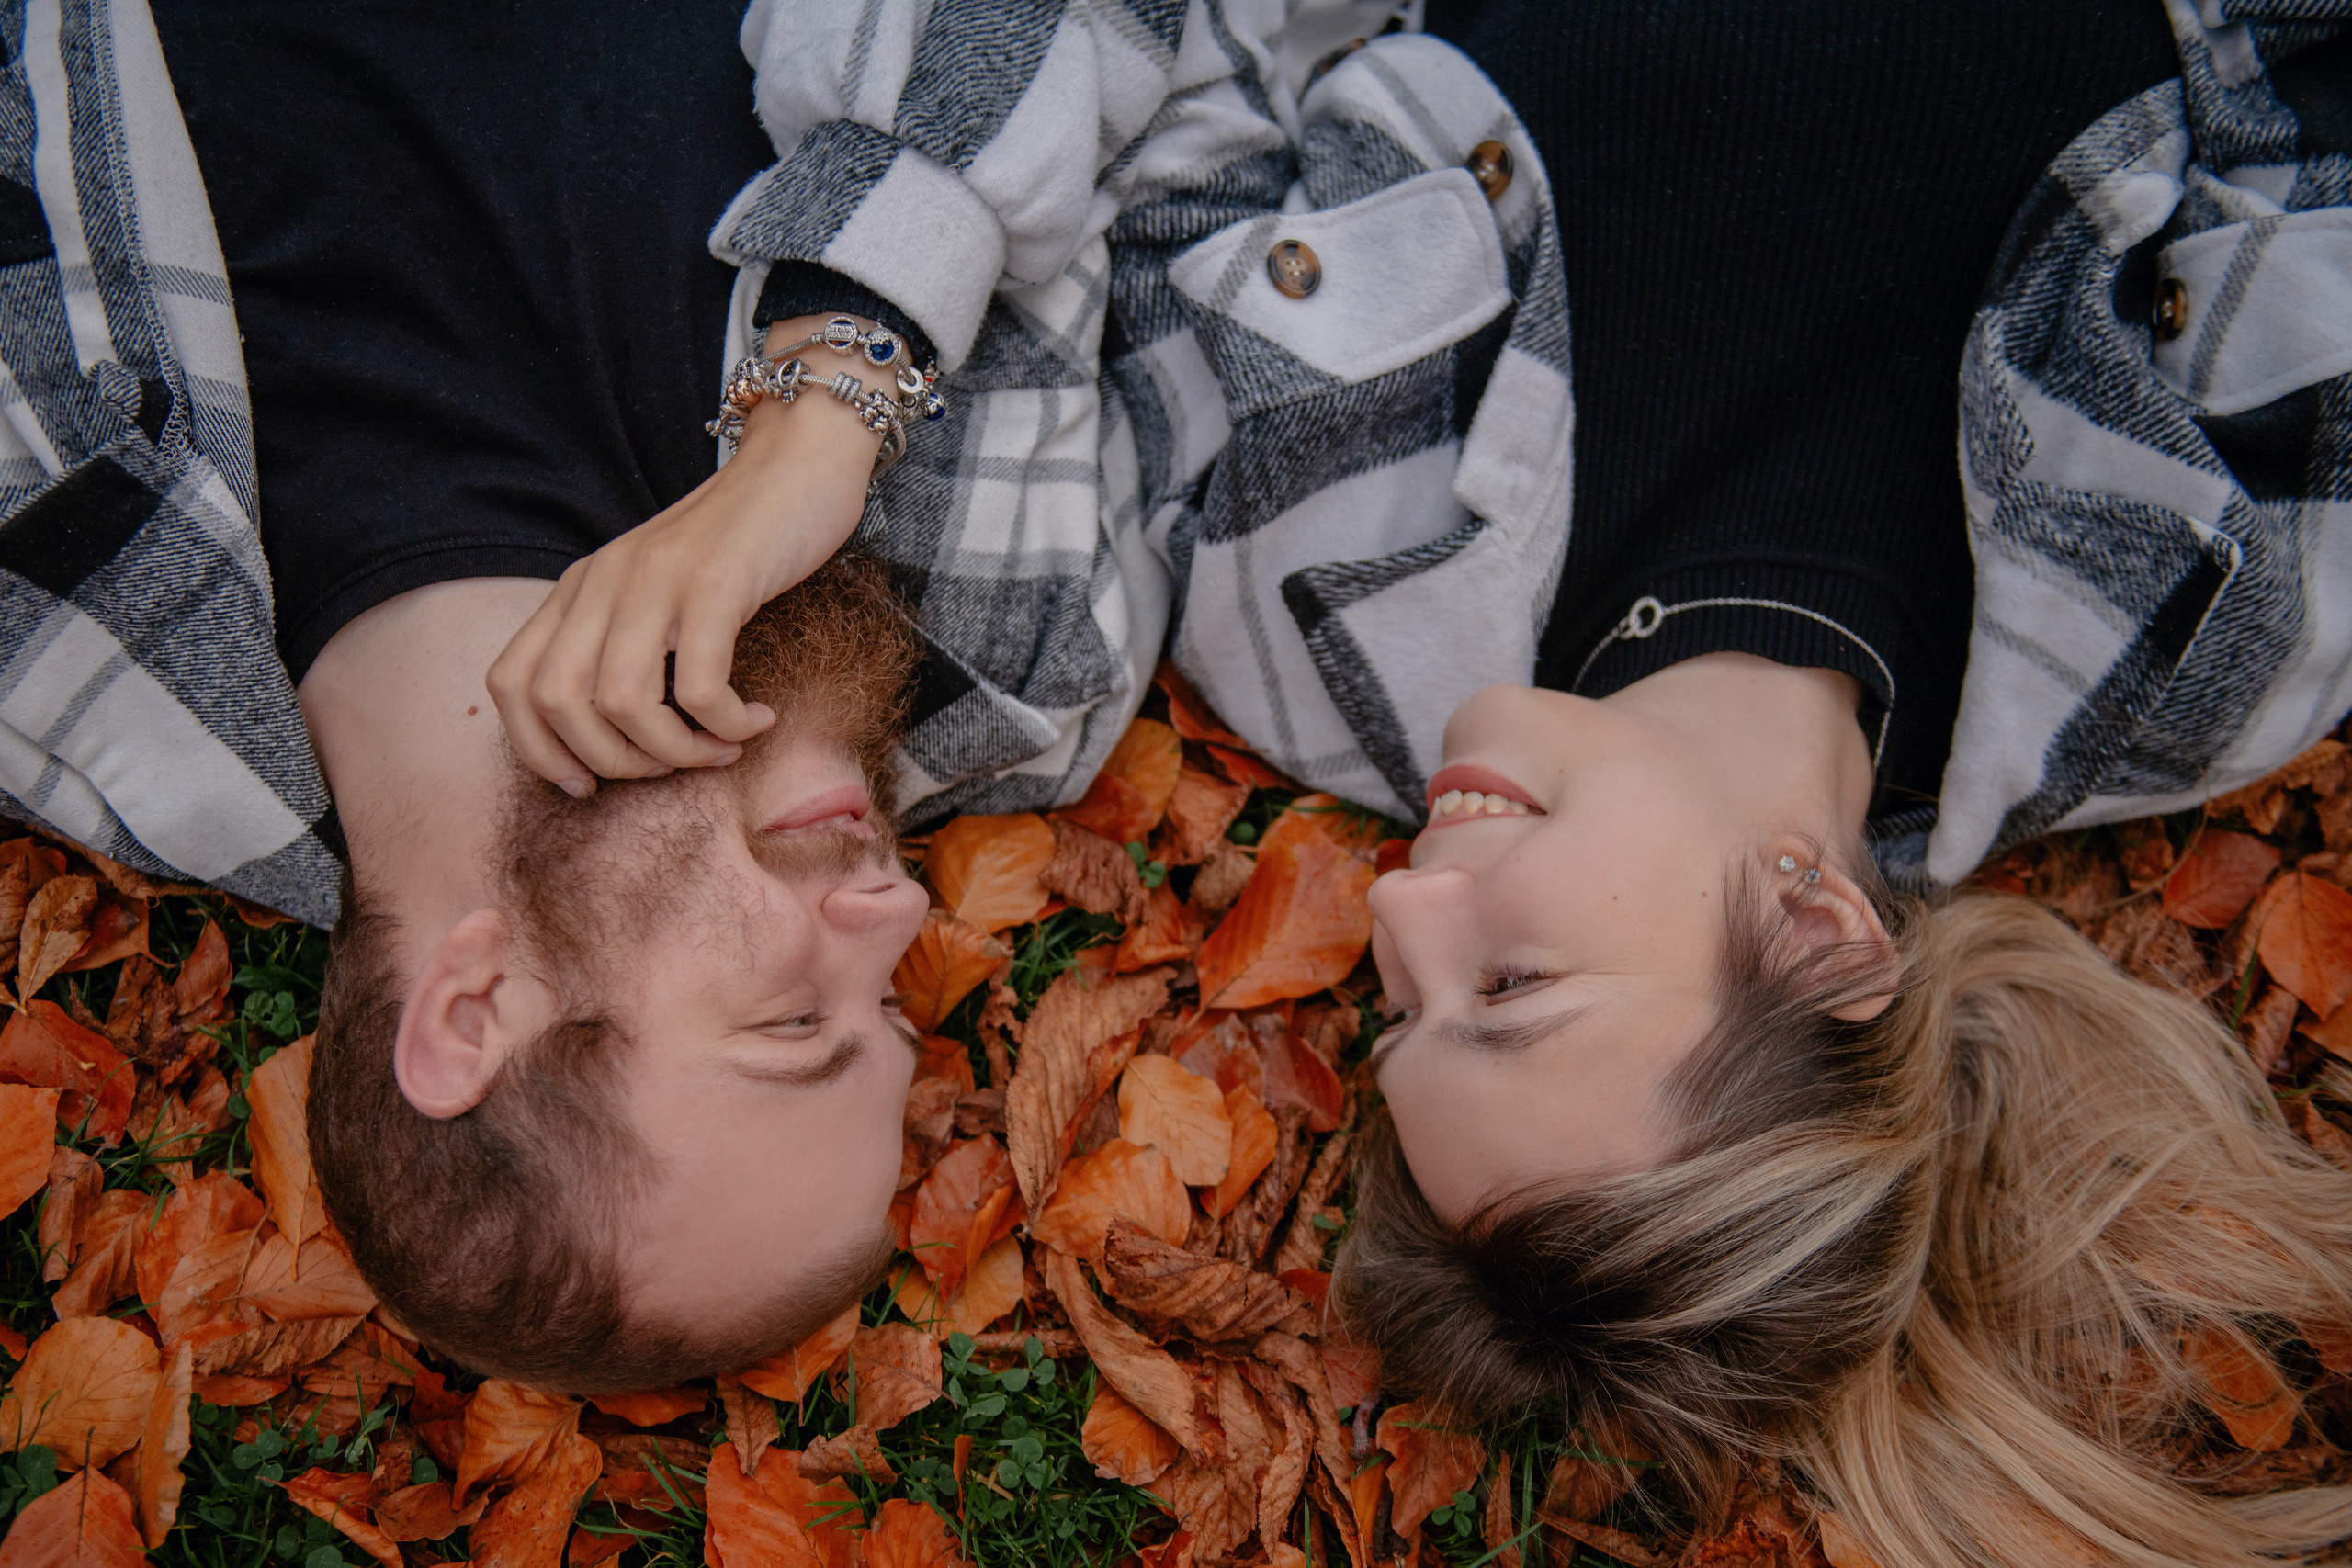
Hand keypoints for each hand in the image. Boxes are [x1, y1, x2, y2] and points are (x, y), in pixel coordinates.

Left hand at [488, 325, 884, 792]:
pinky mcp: (713, 581)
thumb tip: (619, 734)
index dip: (539, 750)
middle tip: (671, 765)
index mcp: (579, 587)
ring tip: (719, 748)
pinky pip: (698, 684)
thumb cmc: (740, 542)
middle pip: (557, 702)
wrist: (799, 461)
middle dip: (613, 761)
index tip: (592, 783)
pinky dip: (725, 722)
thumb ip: (627, 640)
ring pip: (620, 702)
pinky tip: (756, 720)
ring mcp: (654, 578)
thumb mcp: (660, 589)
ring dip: (674, 750)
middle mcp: (602, 581)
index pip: (511, 684)